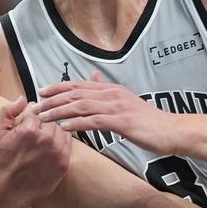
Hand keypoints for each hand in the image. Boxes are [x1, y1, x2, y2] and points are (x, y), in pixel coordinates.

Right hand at [0, 97, 71, 207]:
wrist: (11, 193)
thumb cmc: (2, 165)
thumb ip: (7, 112)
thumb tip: (22, 99)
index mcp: (29, 130)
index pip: (36, 110)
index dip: (30, 113)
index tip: (27, 120)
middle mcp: (46, 139)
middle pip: (50, 118)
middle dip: (42, 122)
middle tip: (34, 131)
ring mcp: (57, 151)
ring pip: (61, 128)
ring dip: (53, 130)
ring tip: (41, 139)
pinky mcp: (64, 162)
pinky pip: (68, 142)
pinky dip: (60, 141)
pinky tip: (49, 146)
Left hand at [37, 72, 186, 154]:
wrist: (172, 131)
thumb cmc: (148, 121)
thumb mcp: (126, 100)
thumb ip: (107, 90)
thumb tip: (93, 76)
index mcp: (111, 89)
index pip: (79, 85)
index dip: (58, 87)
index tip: (40, 92)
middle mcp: (111, 94)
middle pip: (75, 94)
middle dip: (52, 100)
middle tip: (34, 107)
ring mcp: (117, 107)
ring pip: (81, 106)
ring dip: (59, 112)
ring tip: (42, 118)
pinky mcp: (122, 122)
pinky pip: (94, 121)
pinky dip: (77, 124)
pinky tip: (64, 128)